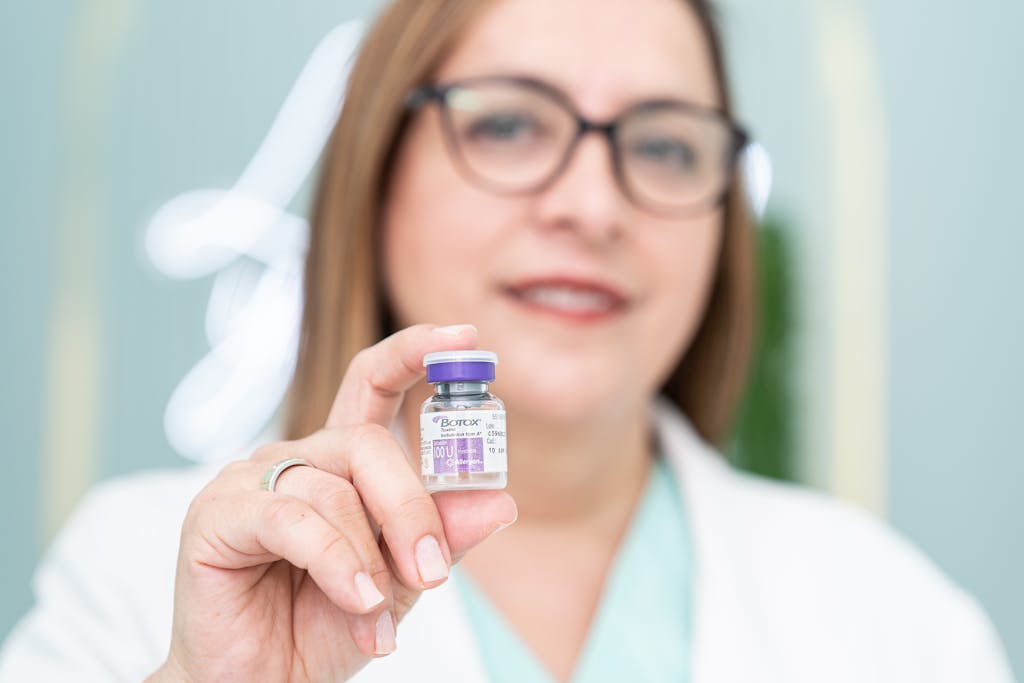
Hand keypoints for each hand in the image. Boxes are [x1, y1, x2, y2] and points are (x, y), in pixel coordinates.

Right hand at [150, 324, 517, 681]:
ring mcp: (250, 479)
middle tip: (433, 574)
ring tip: (379, 615)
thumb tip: (500, 500)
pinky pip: (294, 519)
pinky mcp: (217, 513)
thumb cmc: (324, 626)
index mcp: (341, 463)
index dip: (416, 352)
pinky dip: (336, 562)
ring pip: (335, 489)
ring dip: (371, 559)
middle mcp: (296, 458)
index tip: (466, 338)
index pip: (375, 383)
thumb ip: (442, 535)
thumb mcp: (402, 581)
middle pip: (368, 442)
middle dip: (411, 509)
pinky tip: (356, 602)